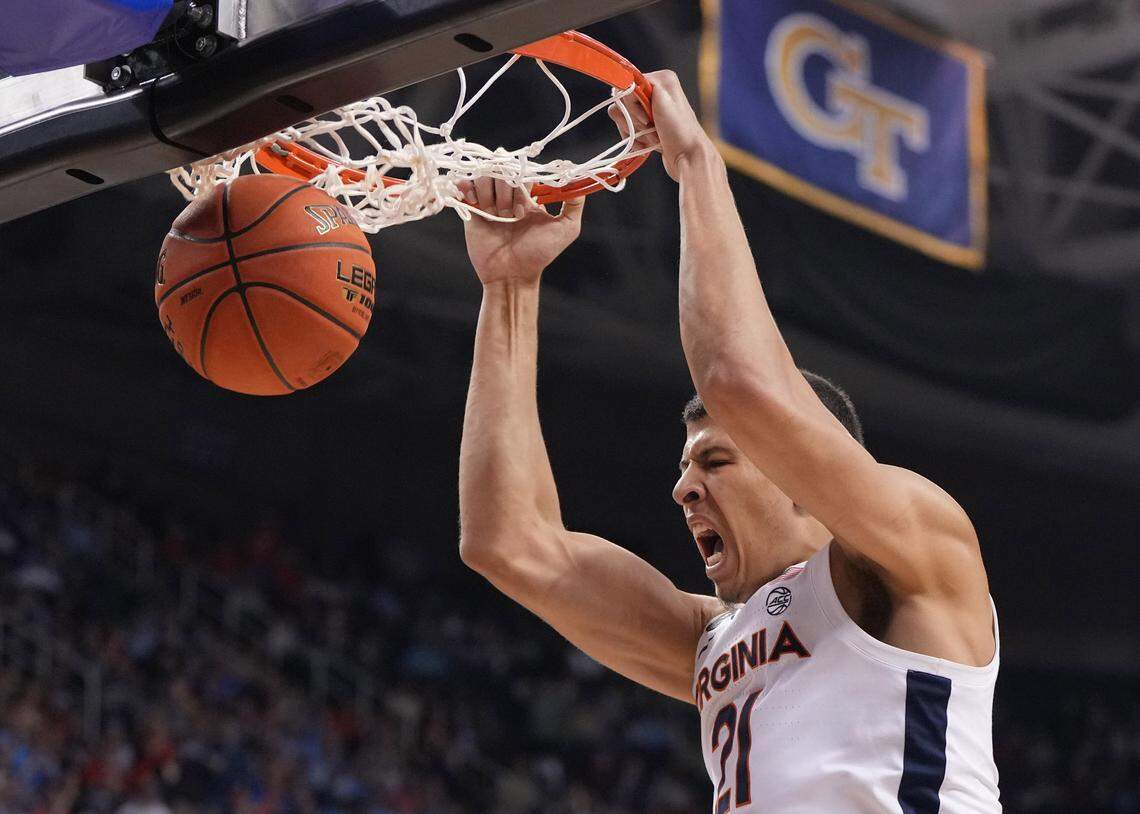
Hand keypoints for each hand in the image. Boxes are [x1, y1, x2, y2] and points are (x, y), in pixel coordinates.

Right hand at [458, 178, 585, 285]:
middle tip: (513, 214)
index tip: (527, 200)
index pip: (522, 172)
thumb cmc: (539, 254)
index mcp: (527, 198)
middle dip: (507, 189)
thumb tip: (579, 179)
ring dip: (490, 192)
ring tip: (495, 215)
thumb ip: (574, 204)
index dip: (523, 179)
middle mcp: (507, 197)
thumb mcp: (566, 229)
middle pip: (502, 171)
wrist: (512, 275)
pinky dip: (467, 187)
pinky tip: (476, 203)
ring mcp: (488, 203)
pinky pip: (464, 186)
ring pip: (484, 176)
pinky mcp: (471, 210)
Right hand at [609, 70, 714, 181]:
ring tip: (653, 138)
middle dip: (634, 120)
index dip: (632, 105)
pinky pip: (625, 129)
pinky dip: (634, 140)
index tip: (646, 118)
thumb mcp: (662, 100)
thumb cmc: (680, 131)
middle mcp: (655, 91)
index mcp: (661, 79)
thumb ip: (642, 86)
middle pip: (622, 102)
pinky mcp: (645, 125)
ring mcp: (649, 109)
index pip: (628, 85)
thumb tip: (626, 78)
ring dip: (635, 132)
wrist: (688, 158)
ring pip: (621, 117)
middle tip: (652, 128)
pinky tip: (648, 144)